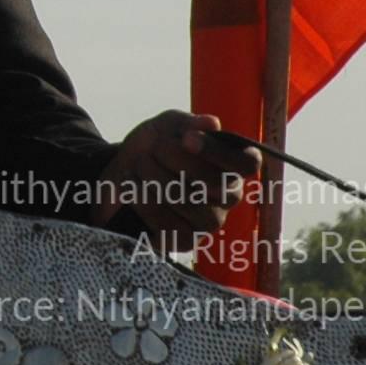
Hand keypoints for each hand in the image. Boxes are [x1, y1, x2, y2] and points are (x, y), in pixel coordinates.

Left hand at [94, 109, 259, 248]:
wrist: (118, 174)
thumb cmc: (152, 148)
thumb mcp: (164, 127)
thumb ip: (186, 123)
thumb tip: (212, 123)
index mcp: (230, 166)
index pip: (248, 164)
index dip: (219, 151)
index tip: (187, 138)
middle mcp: (227, 196)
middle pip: (216, 182)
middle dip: (177, 160)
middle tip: (153, 149)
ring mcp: (209, 221)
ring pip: (192, 204)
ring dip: (157, 179)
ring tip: (139, 166)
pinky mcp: (185, 241)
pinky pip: (170, 226)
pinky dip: (146, 202)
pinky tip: (134, 188)